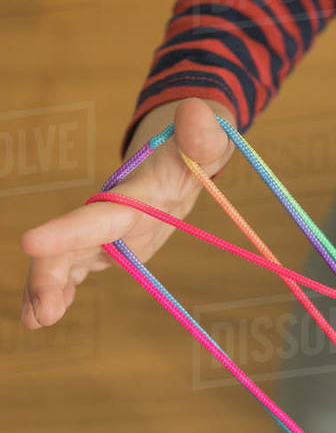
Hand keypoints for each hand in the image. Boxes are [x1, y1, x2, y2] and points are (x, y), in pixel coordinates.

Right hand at [20, 97, 233, 328]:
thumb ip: (204, 133)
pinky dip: (60, 293)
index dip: (65, 230)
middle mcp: (111, 213)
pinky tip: (40, 316)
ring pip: (68, 262)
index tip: (28, 243)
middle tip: (40, 315)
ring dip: (48, 290)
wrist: (182, 151)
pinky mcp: (108, 247)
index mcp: (133, 194)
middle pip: (73, 245)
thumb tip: (195, 111)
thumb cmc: (198, 145)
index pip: (98, 215)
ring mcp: (106, 232)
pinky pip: (78, 271)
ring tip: (34, 321)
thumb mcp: (210, 139)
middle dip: (49, 276)